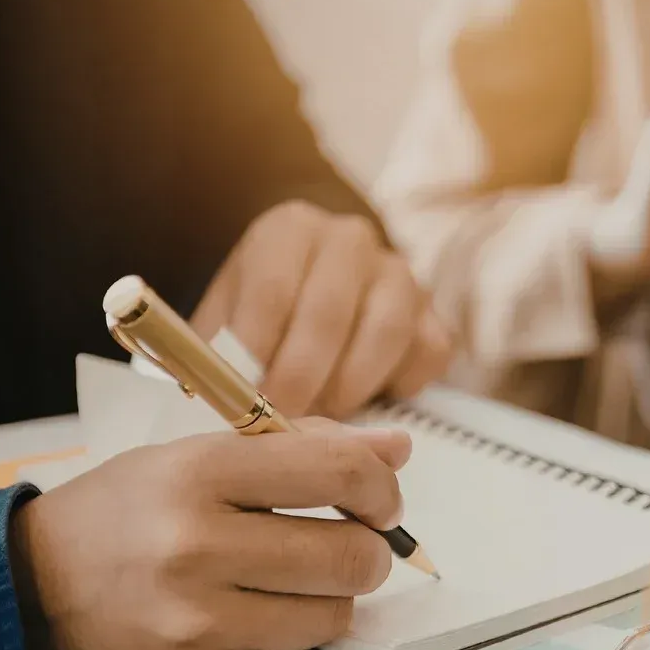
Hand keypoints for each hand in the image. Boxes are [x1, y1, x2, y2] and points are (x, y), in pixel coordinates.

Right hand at [11, 421, 410, 649]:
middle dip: (366, 552)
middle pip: (352, 556)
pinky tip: (247, 622)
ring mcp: (198, 625)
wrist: (17, 602)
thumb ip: (301, 448)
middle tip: (342, 547)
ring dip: (327, 600)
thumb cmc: (120, 518)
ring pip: (333, 616)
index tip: (379, 501)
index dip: (381, 488)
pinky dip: (287, 642)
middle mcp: (197, 549)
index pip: (340, 472)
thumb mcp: (193, 459)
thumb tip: (399, 450)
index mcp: (198, 474)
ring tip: (285, 584)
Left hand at [192, 200, 451, 417]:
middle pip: (329, 312)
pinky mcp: (434, 315)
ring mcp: (400, 275)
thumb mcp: (226, 314)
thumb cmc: (266, 308)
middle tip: (282, 420)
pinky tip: (369, 397)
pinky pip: (427, 354)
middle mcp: (350, 241)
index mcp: (291, 229)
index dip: (258, 351)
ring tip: (323, 413)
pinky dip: (399, 386)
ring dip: (350, 386)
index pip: (273, 288)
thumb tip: (215, 399)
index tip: (246, 397)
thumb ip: (220, 350)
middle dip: (301, 377)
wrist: (319, 285)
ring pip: (385, 333)